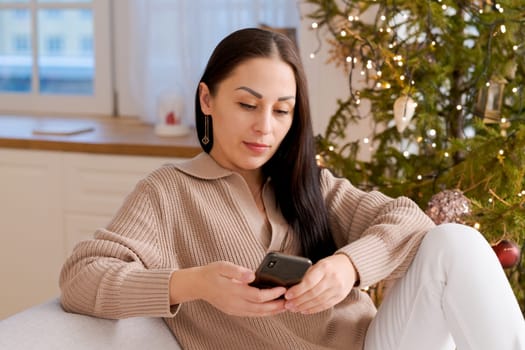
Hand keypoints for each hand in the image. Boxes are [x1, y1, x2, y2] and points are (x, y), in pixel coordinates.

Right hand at [170, 261, 286, 316]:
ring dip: (272, 311)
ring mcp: (234, 309)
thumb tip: (252, 275)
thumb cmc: (211, 273)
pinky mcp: (233, 311)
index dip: (272, 294)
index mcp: (233, 291)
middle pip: (260, 308)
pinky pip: (251, 314)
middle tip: (289, 302)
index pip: (257, 296)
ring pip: (257, 314)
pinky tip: (270, 309)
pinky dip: (263, 313)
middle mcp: (234, 303)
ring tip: (284, 307)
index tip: (282, 288)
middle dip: (276, 306)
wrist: (197, 285)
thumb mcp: (222, 266)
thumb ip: (237, 270)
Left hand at [283, 254, 356, 313]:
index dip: (297, 290)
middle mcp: (332, 278)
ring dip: (304, 307)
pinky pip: (324, 306)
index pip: (309, 281)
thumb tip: (292, 287)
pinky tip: (304, 310)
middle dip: (298, 301)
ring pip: (318, 301)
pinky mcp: (340, 297)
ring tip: (293, 308)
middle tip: (288, 304)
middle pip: (313, 293)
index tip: (288, 294)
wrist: (350, 267)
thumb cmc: (330, 265)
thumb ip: (308, 275)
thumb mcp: (319, 264)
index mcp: (324, 267)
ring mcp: (337, 289)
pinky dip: (313, 309)